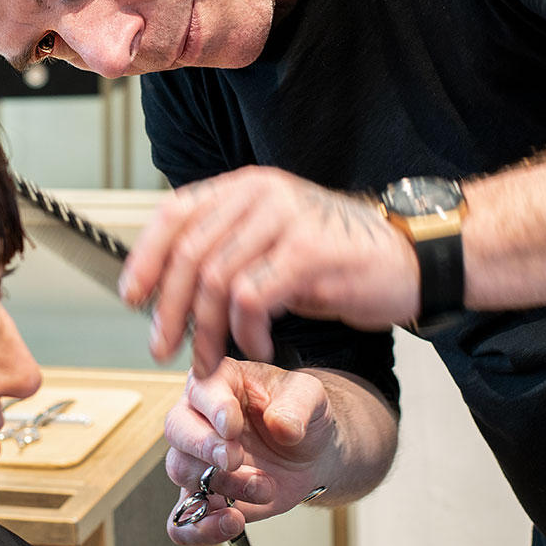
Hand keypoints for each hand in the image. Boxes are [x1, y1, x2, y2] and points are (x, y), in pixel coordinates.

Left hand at [121, 166, 415, 374]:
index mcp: (245, 187)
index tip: (133, 297)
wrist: (412, 257)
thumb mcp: (273, 239)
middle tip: (163, 346)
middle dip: (169, 308)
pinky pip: (252, 299)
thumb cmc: (338, 257)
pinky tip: (256, 346)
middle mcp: (261, 195)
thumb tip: (168, 284)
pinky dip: (245, 331)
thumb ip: (228, 245)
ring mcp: (286, 220)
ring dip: (205, 330)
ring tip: (209, 358)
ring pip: (216, 280)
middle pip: (189, 253)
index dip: (146, 258)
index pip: (174, 214)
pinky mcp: (309, 254)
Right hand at [163, 359, 334, 545]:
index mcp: (219, 383)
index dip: (213, 408)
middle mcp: (199, 419)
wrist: (312, 454)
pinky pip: (181, 520)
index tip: (231, 425)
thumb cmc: (301, 416)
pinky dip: (199, 527)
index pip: (201, 389)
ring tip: (262, 487)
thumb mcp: (310, 396)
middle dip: (204, 446)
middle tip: (234, 459)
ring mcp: (198, 460)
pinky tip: (231, 522)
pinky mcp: (204, 497)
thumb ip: (297, 404)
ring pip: (181, 470)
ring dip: (221, 484)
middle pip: (177, 429)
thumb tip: (282, 426)